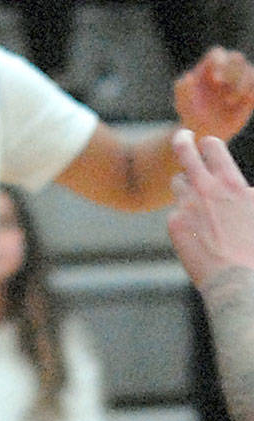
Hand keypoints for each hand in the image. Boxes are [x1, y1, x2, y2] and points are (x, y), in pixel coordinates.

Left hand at [169, 127, 253, 285]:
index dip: (210, 145)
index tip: (208, 145)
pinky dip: (185, 218)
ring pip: (178, 182)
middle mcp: (205, 188)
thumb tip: (248, 191)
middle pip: (184, 151)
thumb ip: (248, 196)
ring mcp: (187, 205)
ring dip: (186, 185)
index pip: (213, 147)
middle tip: (183, 137)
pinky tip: (198, 234)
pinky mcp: (175, 224)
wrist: (239, 283)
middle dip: (183, 140)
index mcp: (231, 183)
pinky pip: (177, 213)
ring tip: (197, 197)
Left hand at [173, 49, 253, 143]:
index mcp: (209, 67)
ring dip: (243, 83)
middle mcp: (226, 71)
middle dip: (232, 70)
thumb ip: (182, 89)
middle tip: (223, 87)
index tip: (215, 79)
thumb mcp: (182, 102)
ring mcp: (240, 82)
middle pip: (237, 58)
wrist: (203, 130)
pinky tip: (247, 100)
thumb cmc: (190, 112)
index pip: (218, 53)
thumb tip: (189, 77)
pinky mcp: (249, 95)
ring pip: (250, 71)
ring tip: (229, 101)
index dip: (219, 62)